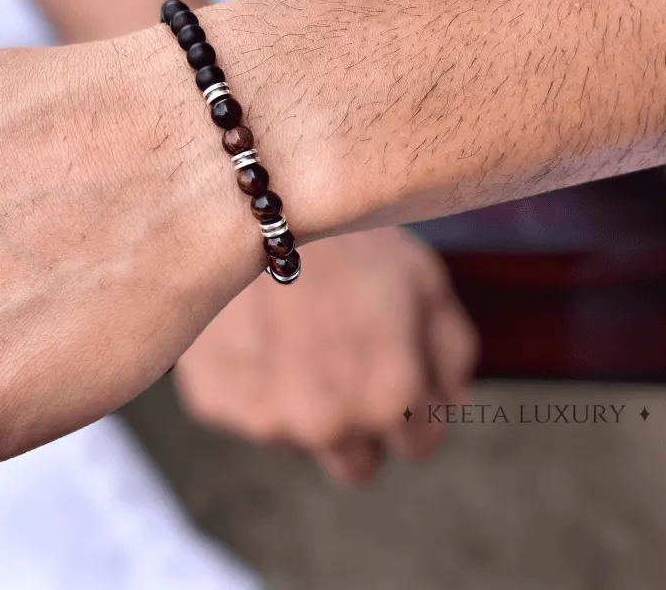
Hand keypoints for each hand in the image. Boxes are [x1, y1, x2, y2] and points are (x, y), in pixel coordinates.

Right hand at [173, 227, 478, 483]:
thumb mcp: (423, 276)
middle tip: (341, 355)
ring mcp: (265, 417)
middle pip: (355, 463)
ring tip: (291, 324)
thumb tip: (446, 403)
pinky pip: (243, 407)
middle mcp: (329, 423)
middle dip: (359, 423)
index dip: (412, 404)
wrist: (248, 203)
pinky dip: (250, 376)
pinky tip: (251, 323)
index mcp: (391, 398)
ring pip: (296, 436)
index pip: (418, 445)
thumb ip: (451, 352)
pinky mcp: (214, 401)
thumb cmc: (343, 233)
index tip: (391, 364)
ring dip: (300, 398)